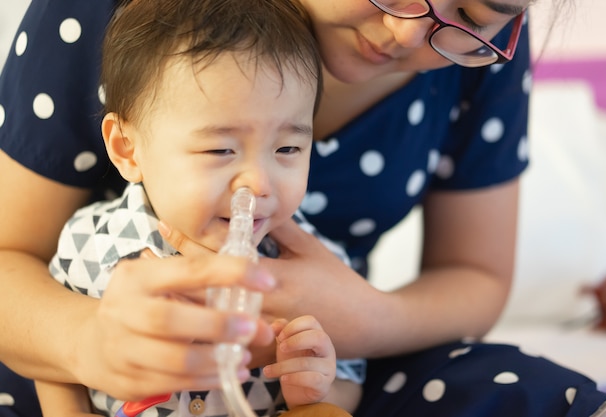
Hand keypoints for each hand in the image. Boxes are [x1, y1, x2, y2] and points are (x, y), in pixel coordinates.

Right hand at [76, 234, 275, 400]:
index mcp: (138, 276)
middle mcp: (123, 310)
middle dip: (218, 325)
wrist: (90, 342)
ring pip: (174, 360)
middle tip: (253, 329)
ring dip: (218, 360)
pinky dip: (209, 380)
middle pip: (170, 320)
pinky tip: (231, 373)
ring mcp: (122, 348)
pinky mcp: (128, 380)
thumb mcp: (162, 283)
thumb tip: (259, 297)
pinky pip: (175, 384)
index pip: (190, 269)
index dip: (231, 273)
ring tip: (245, 356)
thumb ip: (203, 288)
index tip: (267, 281)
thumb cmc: (142, 304)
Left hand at [162, 218, 377, 357]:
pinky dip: (205, 329)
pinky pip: (228, 342)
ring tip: (156, 289)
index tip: (163, 227)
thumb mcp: (310, 248)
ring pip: (214, 320)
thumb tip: (249, 205)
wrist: (365, 325)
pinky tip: (187, 319)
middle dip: (177, 275)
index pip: (222, 258)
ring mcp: (264, 334)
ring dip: (186, 303)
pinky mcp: (267, 351)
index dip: (191, 241)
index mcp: (274, 278)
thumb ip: (278, 227)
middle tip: (142, 261)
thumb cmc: (338, 281)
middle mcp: (264, 308)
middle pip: (209, 291)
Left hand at [263, 316, 335, 407]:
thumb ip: (280, 332)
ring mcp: (329, 367)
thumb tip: (274, 326)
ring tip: (268, 370)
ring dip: (283, 366)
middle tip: (281, 348)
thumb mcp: (285, 345)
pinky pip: (312, 379)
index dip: (294, 326)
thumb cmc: (293, 363)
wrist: (298, 393)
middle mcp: (327, 349)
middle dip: (296, 341)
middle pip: (319, 337)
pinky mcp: (325, 384)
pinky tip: (283, 379)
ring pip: (308, 362)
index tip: (279, 336)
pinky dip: (294, 378)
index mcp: (317, 335)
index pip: (311, 321)